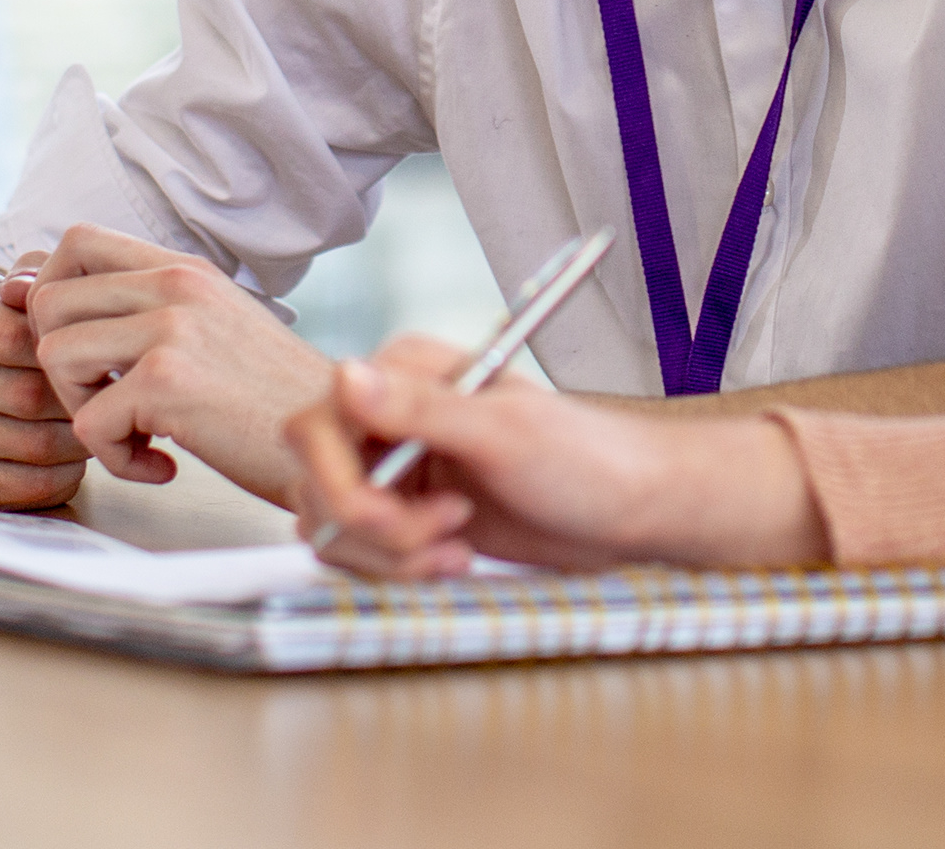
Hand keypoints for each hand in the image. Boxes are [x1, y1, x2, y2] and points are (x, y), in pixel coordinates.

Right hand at [0, 256, 87, 509]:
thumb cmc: (25, 332)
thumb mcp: (35, 291)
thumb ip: (41, 274)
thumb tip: (28, 285)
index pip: (14, 338)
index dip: (68, 352)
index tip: (102, 356)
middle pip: (23, 396)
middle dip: (77, 401)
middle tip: (113, 400)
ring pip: (27, 444)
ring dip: (76, 442)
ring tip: (99, 426)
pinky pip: (18, 485)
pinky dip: (60, 476)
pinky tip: (73, 459)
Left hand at [26, 225, 334, 501]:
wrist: (339, 439)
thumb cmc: (273, 399)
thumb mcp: (215, 327)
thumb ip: (148, 311)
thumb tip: (43, 300)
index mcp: (184, 269)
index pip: (76, 241)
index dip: (48, 290)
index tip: (71, 342)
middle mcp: (175, 285)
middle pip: (49, 300)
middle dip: (59, 363)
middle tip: (104, 399)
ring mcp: (170, 328)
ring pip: (55, 355)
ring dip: (83, 409)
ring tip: (135, 432)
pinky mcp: (167, 381)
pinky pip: (89, 424)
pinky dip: (117, 459)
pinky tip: (162, 464)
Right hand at [284, 335, 831, 579]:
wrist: (629, 511)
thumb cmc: (586, 460)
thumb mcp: (504, 432)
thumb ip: (419, 408)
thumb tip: (345, 376)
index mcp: (404, 374)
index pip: (315, 428)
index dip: (339, 483)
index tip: (391, 511)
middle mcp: (389, 417)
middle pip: (317, 486)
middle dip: (376, 530)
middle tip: (449, 530)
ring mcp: (395, 468)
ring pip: (334, 530)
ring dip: (391, 556)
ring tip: (458, 547)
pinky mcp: (407, 514)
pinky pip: (362, 554)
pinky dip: (401, 570)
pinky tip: (455, 559)